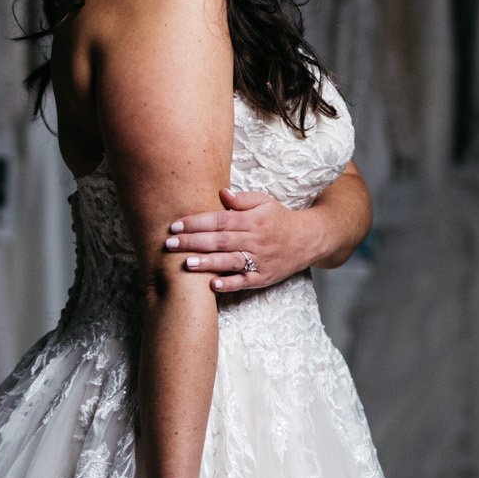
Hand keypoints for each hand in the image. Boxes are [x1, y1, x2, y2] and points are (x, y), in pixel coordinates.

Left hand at [164, 188, 324, 293]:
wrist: (308, 240)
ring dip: (208, 263)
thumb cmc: (280, 219)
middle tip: (170, 244)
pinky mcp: (264, 276)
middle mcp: (256, 239)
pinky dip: (229, 283)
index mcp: (253, 219)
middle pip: (221, 240)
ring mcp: (260, 259)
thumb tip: (222, 193)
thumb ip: (242, 199)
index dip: (197, 223)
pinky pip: (245, 281)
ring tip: (186, 263)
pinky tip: (212, 285)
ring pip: (231, 261)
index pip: (221, 220)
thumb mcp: (265, 203)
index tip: (176, 226)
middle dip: (194, 242)